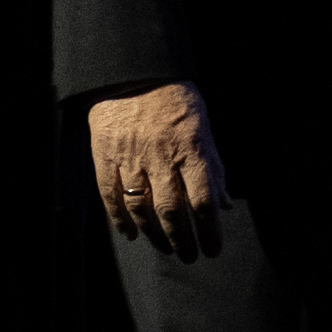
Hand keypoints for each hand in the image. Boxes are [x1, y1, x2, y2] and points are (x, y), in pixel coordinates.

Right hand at [89, 82, 217, 247]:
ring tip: (166, 249)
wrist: (133, 74)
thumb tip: (225, 203)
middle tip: (190, 257)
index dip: (209, 231)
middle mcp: (161, 157)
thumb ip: (214, 166)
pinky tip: (131, 235)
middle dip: (183, 241)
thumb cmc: (175, 100)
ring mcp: (131, 158)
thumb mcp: (204, 126)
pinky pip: (111, 196)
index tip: (213, 249)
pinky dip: (120, 220)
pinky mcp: (105, 157)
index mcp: (190, 149)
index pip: (203, 201)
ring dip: (154, 235)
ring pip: (141, 209)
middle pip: (172, 212)